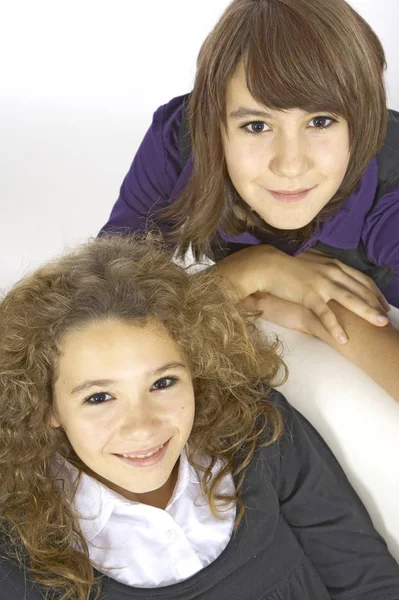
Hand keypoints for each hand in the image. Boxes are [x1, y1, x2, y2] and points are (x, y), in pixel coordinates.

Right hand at [217, 245, 388, 343]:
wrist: (266, 263)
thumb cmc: (285, 263)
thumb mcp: (310, 261)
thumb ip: (324, 268)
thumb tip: (331, 275)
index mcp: (333, 264)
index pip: (361, 278)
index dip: (374, 292)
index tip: (383, 303)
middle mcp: (332, 272)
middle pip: (361, 289)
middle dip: (376, 303)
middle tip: (387, 317)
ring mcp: (321, 283)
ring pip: (350, 299)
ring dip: (367, 312)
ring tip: (379, 324)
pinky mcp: (309, 294)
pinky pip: (325, 313)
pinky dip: (336, 327)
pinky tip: (343, 338)